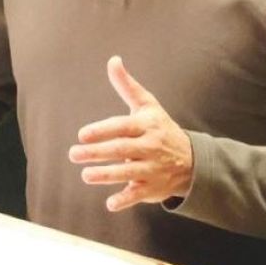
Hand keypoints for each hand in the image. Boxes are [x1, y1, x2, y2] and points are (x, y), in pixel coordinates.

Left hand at [68, 55, 193, 211]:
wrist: (192, 160)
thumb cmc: (161, 128)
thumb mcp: (147, 105)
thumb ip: (127, 86)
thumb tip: (113, 60)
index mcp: (146, 125)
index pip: (123, 127)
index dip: (103, 130)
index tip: (83, 135)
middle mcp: (150, 147)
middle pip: (122, 150)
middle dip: (98, 153)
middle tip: (73, 154)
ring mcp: (152, 168)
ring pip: (128, 173)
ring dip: (107, 175)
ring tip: (85, 175)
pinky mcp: (152, 188)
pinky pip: (138, 194)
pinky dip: (125, 200)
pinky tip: (110, 204)